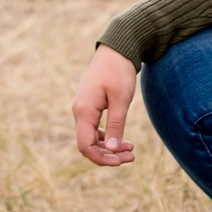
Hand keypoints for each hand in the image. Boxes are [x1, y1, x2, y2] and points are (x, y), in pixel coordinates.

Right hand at [71, 45, 139, 166]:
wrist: (116, 50)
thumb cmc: (118, 71)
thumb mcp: (121, 99)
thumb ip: (115, 125)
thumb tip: (111, 150)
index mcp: (84, 110)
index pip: (85, 146)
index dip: (101, 159)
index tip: (121, 161)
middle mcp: (80, 111)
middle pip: (88, 144)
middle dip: (108, 155)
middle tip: (131, 156)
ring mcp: (83, 109)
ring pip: (92, 138)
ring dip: (109, 147)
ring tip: (130, 149)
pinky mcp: (90, 106)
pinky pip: (94, 129)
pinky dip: (107, 137)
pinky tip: (122, 140)